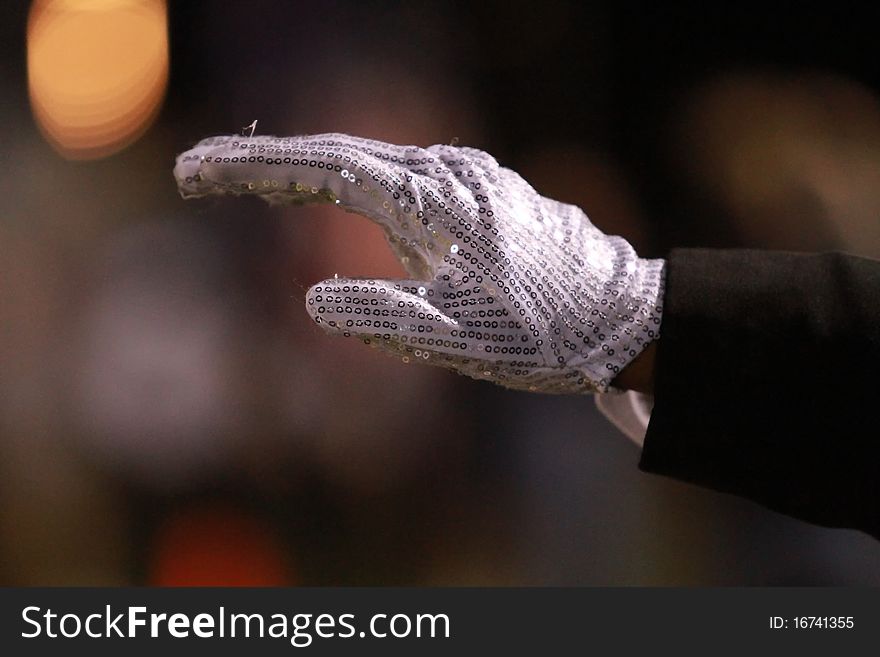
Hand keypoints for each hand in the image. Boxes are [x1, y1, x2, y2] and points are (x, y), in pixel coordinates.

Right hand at [174, 133, 664, 392]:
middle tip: (198, 173)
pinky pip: (396, 185)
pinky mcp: (475, 202)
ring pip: (366, 167)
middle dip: (264, 166)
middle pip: (336, 155)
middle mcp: (446, 174)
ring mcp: (464, 183)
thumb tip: (316, 300)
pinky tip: (332, 201)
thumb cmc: (546, 330)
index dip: (253, 169)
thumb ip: (381, 317)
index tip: (194, 171)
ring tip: (248, 186)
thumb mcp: (455, 338)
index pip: (323, 166)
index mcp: (433, 195)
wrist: (624, 319)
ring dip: (304, 175)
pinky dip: (349, 190)